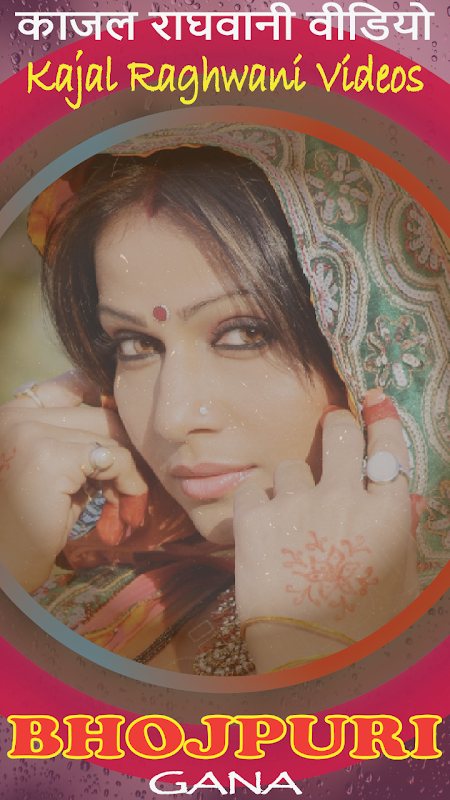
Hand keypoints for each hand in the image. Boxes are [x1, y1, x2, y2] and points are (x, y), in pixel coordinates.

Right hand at [0, 371, 147, 592]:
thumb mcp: (55, 472)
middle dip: (123, 449)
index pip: (71, 383)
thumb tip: (125, 422)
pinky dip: (129, 484)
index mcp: (13, 414)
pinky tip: (125, 507)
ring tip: (125, 503)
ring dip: (128, 472)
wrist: (5, 567)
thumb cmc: (31, 524)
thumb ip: (77, 443)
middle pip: (98, 414)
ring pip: (110, 437)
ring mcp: (29, 432)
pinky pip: (114, 459)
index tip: (122, 428)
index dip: (104, 401)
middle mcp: (16, 416)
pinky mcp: (50, 455)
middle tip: (130, 485)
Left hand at [233, 389, 418, 671]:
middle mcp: (343, 499)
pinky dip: (256, 499)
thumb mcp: (400, 581)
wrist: (307, 658)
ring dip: (293, 481)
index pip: (388, 449)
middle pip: (340, 433)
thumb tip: (405, 495)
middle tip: (333, 424)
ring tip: (291, 514)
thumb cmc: (364, 626)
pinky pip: (252, 486)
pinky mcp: (255, 519)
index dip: (382, 419)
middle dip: (337, 422)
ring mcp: (296, 506)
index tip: (374, 401)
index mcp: (386, 515)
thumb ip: (403, 532)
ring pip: (292, 464)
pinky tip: (261, 521)